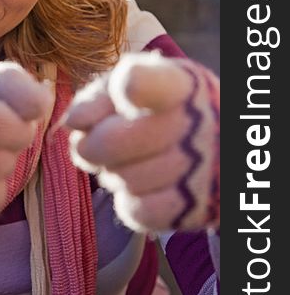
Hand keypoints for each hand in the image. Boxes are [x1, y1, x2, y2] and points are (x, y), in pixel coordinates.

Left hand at [65, 51, 219, 232]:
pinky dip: (129, 201)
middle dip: (90, 146)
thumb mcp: (141, 85)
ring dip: (111, 173)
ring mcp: (200, 169)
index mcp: (180, 84)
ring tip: (126, 162)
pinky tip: (140, 186)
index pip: (145, 83)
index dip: (129, 87)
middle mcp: (195, 124)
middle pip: (112, 140)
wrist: (221, 147)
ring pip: (122, 179)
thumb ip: (100, 95)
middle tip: (90, 145)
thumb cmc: (165, 109)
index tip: (124, 91)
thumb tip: (73, 121)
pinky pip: (137, 211)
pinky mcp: (196, 207)